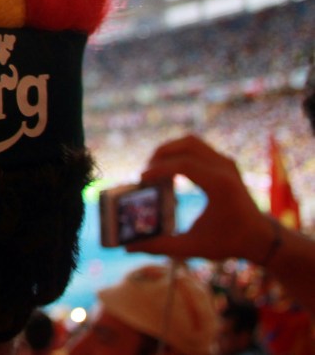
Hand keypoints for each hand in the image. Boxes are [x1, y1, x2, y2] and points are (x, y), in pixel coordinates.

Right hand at [125, 134, 274, 262]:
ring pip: (191, 142)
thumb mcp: (193, 247)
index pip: (185, 165)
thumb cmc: (228, 242)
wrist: (260, 237)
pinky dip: (179, 153)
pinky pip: (197, 148)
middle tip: (146, 172)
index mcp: (221, 186)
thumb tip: (129, 248)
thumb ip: (161, 246)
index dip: (159, 169)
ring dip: (169, 150)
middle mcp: (225, 168)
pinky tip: (169, 170)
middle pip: (187, 145)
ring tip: (154, 168)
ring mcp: (226, 162)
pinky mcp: (224, 162)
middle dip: (161, 154)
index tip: (142, 180)